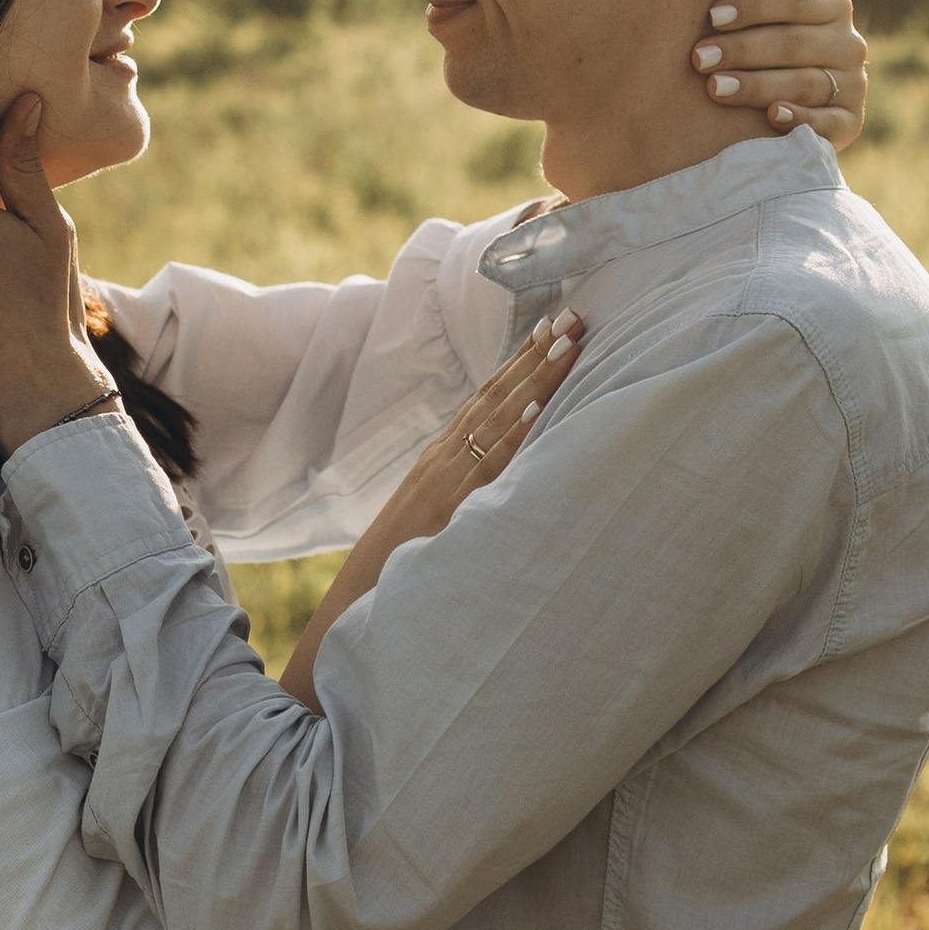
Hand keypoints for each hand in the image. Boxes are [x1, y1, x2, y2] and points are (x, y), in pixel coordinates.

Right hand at [280, 310, 578, 710]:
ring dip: (534, 378)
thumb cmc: (399, 574)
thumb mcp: (437, 523)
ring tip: (568, 343)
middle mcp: (440, 461)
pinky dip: (513, 432)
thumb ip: (467, 497)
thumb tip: (505, 482)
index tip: (553, 328)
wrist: (353, 614)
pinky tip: (538, 406)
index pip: (486, 399)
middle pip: (494, 396)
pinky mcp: (445, 507)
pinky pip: (487, 465)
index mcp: (439, 461)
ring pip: (496, 419)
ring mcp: (441, 481)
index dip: (520, 362)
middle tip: (575, 316)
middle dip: (536, 355)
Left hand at [691, 0, 868, 149]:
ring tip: (715, 87)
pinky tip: (772, 116)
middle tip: (699, 58)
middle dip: (742, 50)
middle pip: (792, 43)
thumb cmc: (763, 50)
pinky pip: (828, 123)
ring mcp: (853, 85)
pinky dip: (800, 119)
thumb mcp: (766, 20)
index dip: (753, 7)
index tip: (711, 16)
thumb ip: (750, 3)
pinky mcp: (851, 122)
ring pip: (803, 83)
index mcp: (833, 6)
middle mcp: (849, 43)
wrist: (795, 104)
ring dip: (756, 85)